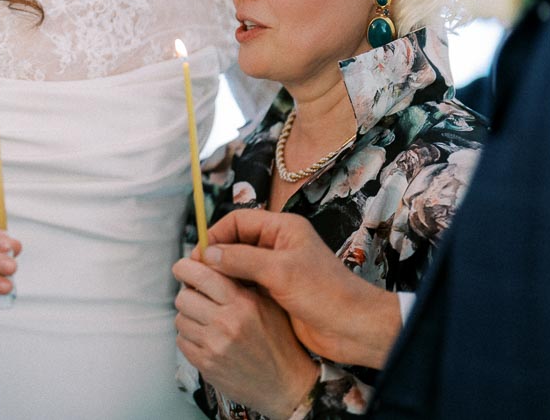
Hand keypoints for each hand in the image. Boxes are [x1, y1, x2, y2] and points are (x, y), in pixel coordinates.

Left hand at [174, 257, 319, 417]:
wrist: (287, 385)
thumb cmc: (280, 343)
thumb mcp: (269, 304)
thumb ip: (242, 281)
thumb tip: (213, 261)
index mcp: (243, 303)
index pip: (201, 274)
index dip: (186, 267)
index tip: (183, 268)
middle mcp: (226, 323)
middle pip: (184, 297)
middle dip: (188, 295)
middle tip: (198, 298)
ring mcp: (214, 346)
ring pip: (180, 319)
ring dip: (188, 318)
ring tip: (205, 322)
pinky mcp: (206, 365)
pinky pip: (182, 342)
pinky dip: (189, 338)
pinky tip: (206, 339)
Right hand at [204, 210, 401, 368]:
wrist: (354, 329)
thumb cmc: (326, 294)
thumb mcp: (280, 272)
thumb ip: (242, 259)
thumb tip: (207, 255)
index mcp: (284, 228)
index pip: (238, 220)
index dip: (215, 235)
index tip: (198, 256)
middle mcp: (279, 244)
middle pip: (236, 241)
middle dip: (216, 255)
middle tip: (195, 275)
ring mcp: (278, 268)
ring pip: (240, 264)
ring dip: (222, 274)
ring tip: (203, 289)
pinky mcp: (277, 291)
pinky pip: (247, 284)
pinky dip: (233, 289)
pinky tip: (221, 301)